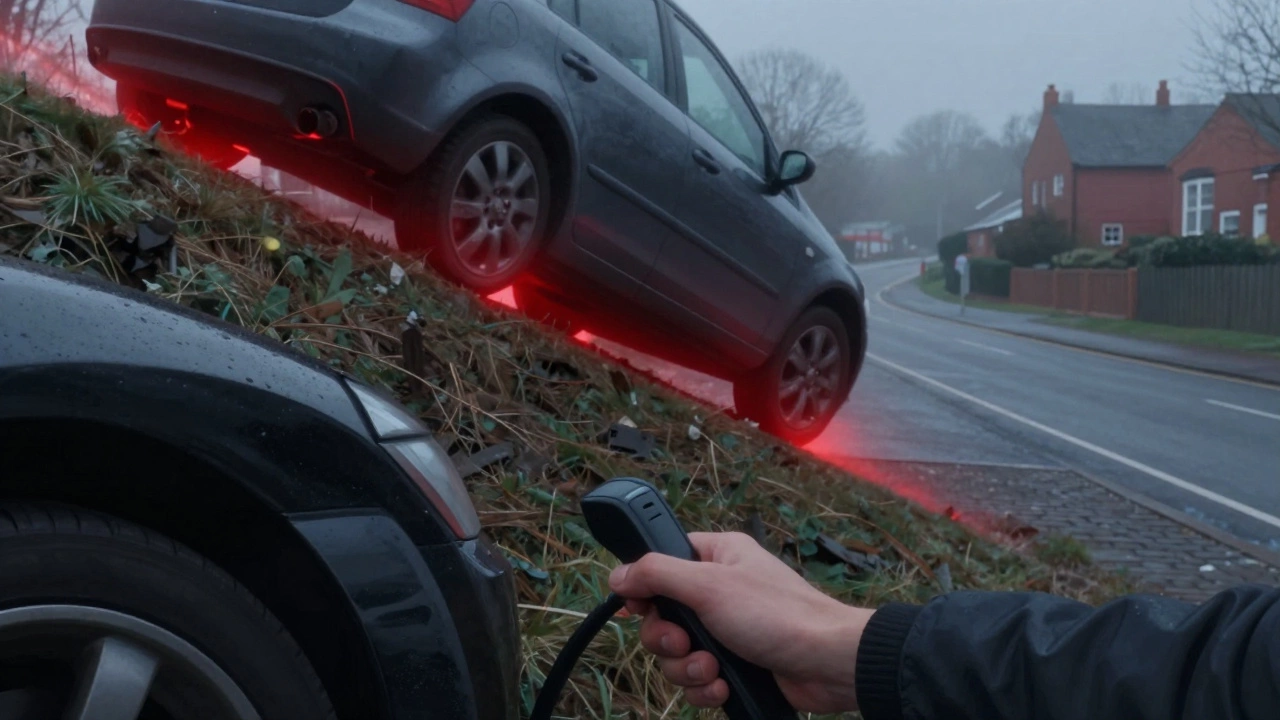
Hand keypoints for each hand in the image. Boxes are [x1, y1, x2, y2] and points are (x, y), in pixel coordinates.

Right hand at [608, 531, 872, 713]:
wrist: (828, 665)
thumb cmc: (778, 615)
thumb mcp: (709, 585)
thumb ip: (657, 575)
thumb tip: (618, 574)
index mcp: (717, 556)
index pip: (661, 563)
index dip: (645, 587)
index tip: (640, 606)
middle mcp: (719, 591)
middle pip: (662, 616)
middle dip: (668, 640)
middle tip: (685, 643)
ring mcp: (727, 630)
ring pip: (677, 653)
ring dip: (688, 668)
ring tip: (713, 670)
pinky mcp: (735, 665)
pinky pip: (698, 679)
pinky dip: (705, 687)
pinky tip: (724, 686)